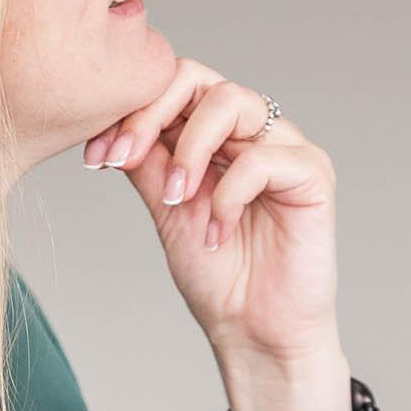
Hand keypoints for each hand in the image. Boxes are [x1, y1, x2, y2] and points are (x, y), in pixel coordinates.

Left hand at [83, 58, 350, 410]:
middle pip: (199, 78)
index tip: (97, 156)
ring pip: (232, 101)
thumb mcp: (167, 209)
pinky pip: (262, 158)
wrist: (253, 331)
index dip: (132, 111)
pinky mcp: (313, 174)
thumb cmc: (218, 275)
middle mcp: (253, 131)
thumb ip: (149, 163)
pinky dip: (228, 195)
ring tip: (177, 198)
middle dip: (152, 115)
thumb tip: (111, 123)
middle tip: (124, 159)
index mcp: (217, 134)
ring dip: (190, 149)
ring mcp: (286, 148)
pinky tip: (217, 233)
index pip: (174, 86)